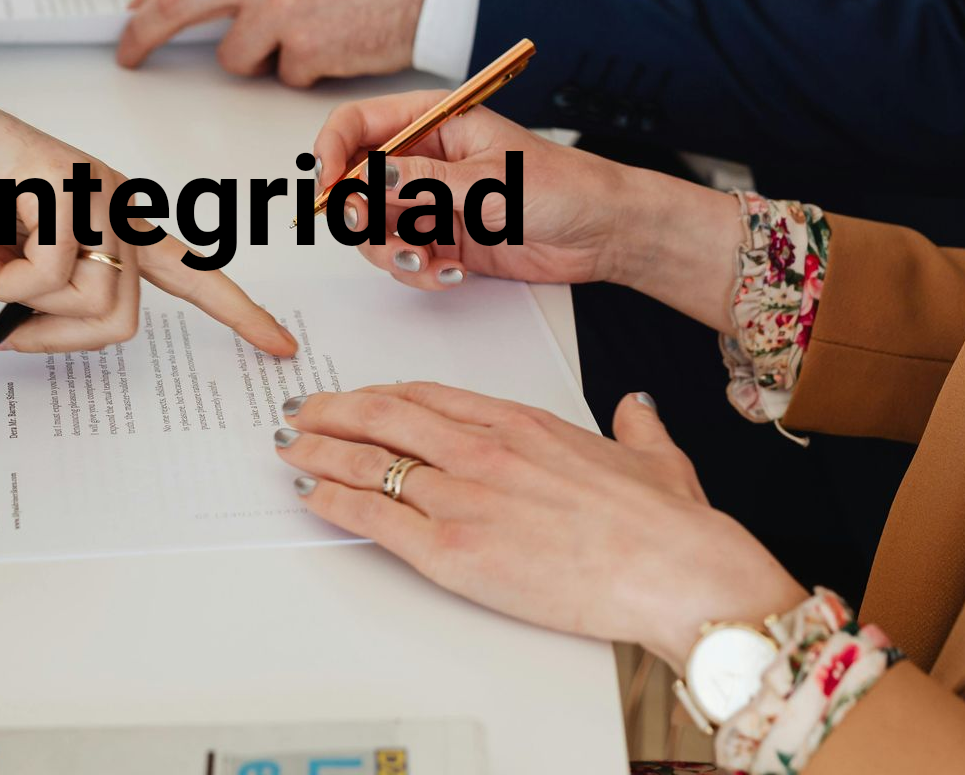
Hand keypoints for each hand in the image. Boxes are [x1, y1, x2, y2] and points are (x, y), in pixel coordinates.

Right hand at [0, 80, 296, 357]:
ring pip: (92, 304)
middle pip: (120, 322)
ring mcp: (99, 193)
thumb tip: (35, 340)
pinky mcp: (70, 187)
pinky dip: (1, 278)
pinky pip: (50, 277)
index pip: (193, 273)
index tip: (282, 346)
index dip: (238, 312)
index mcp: (115, 223)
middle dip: (51, 340)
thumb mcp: (4, 275)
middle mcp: (120, 205)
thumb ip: (42, 305)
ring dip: (22, 303)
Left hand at [117, 0, 440, 82]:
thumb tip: (197, 0)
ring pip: (233, 57)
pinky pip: (281, 77)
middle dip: (141, 34)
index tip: (132, 17)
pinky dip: (303, 72)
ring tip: (306, 39)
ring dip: (260, 62)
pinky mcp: (304, 47)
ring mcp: (279, 9)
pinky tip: (333, 46)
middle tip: (128, 56)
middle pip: (175, 5)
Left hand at [276, 383, 807, 666]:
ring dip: (318, 452)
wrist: (674, 570)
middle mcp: (483, 450)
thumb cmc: (665, 524)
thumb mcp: (653, 455)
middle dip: (332, 412)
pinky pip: (374, 518)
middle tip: (302, 411)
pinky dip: (334, 502)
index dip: (382, 394)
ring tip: (290, 448)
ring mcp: (464, 497)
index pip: (428, 395)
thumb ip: (633, 427)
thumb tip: (632, 411)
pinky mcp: (454, 551)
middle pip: (384, 417)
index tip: (358, 396)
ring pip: (368, 461)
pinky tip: (310, 496)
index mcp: (521, 422)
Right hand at [311, 91, 745, 328]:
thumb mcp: (489, 181)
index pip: (357, 124)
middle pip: (354, 183)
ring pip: (373, 228)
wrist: (605, 233)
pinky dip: (420, 272)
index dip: (332, 151)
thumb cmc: (564, 187)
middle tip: (387, 234)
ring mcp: (430, 202)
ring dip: (392, 251)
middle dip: (362, 216)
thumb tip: (370, 176)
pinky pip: (404, 258)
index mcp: (433, 122)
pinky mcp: (442, 240)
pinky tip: (453, 273)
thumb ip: (425, 182)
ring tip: (427, 261)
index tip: (328, 185)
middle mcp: (423, 161)